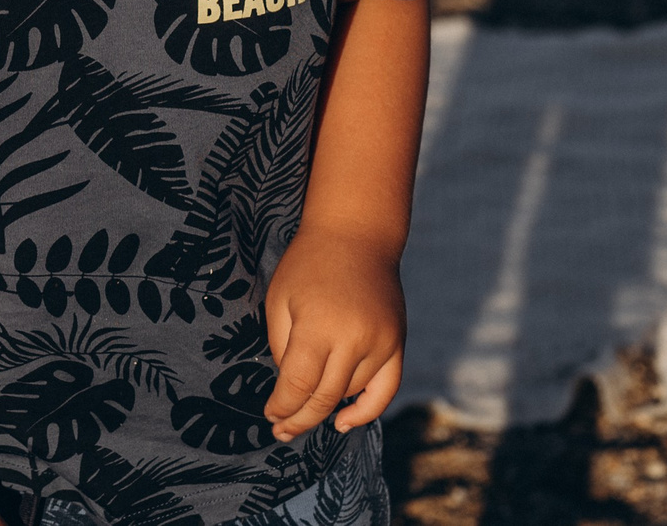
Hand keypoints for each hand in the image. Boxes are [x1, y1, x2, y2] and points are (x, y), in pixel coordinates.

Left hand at [261, 230, 405, 439]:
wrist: (356, 236)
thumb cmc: (308, 264)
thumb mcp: (279, 300)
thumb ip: (283, 349)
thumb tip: (290, 389)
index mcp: (318, 326)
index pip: (298, 384)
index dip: (282, 406)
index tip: (270, 414)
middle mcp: (354, 339)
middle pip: (325, 397)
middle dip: (299, 419)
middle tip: (280, 431)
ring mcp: (381, 342)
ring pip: (350, 393)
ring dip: (325, 408)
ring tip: (302, 415)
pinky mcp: (397, 342)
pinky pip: (385, 389)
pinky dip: (367, 410)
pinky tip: (343, 421)